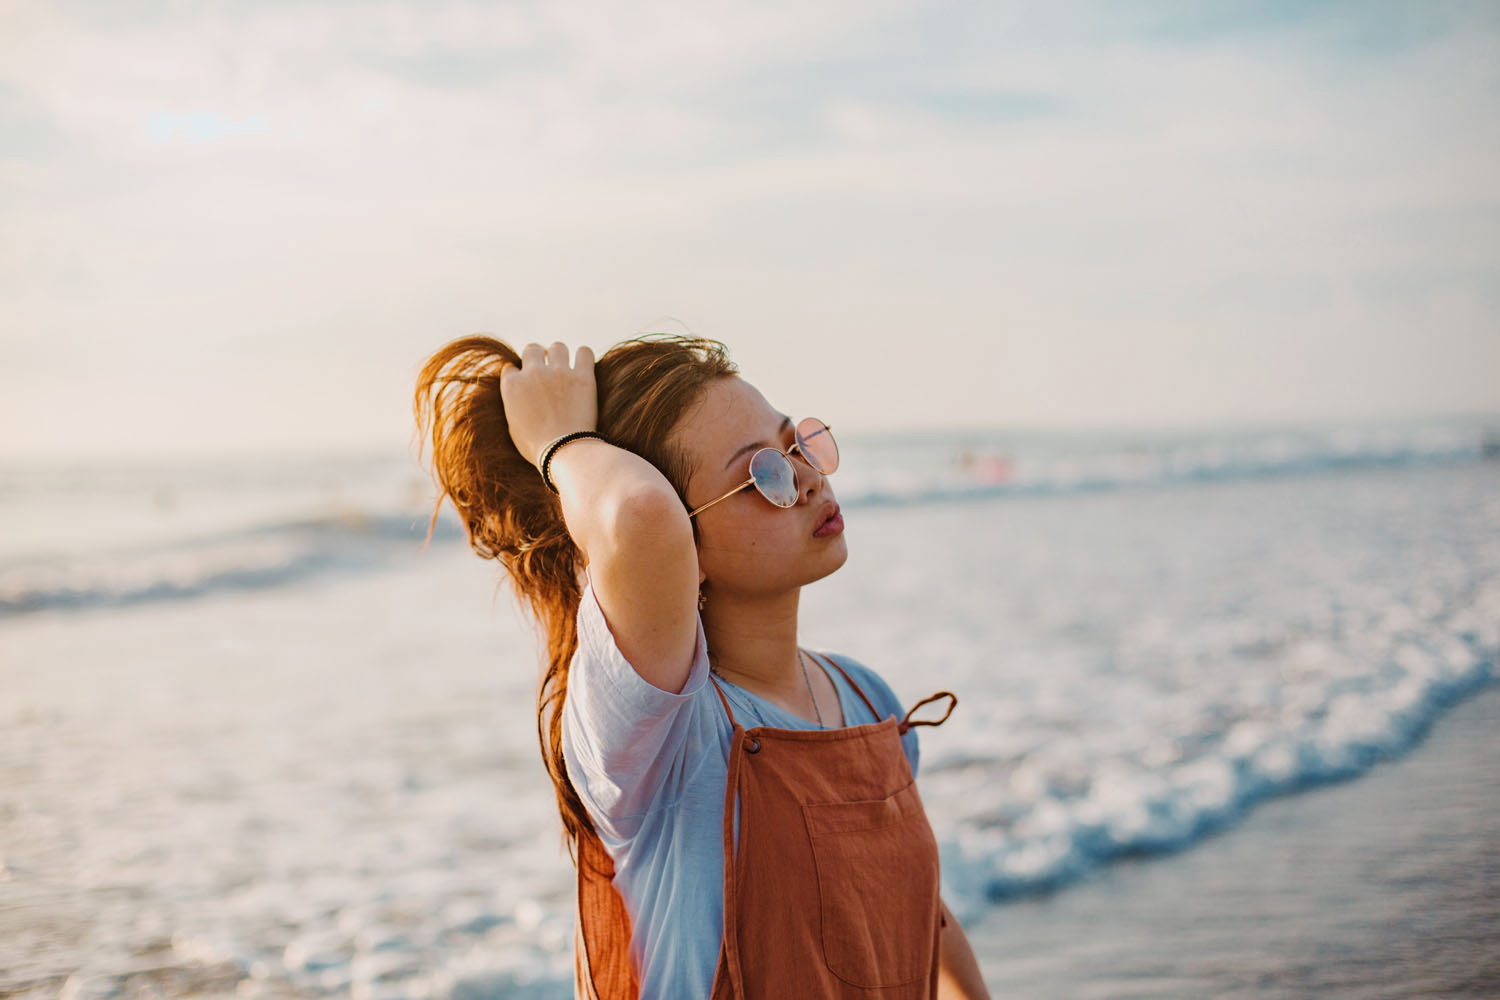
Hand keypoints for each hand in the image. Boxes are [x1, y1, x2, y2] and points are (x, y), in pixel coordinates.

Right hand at [499, 341, 597, 469]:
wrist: (564, 452)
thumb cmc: (538, 447)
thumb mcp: (513, 427)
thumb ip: (514, 405)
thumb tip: (517, 398)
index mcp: (512, 385)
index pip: (511, 368)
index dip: (520, 375)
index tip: (527, 384)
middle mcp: (533, 373)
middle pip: (533, 349)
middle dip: (538, 357)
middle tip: (546, 371)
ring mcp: (558, 372)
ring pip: (558, 347)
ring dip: (560, 356)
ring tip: (565, 368)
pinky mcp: (583, 376)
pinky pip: (584, 352)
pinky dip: (584, 357)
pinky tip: (584, 366)